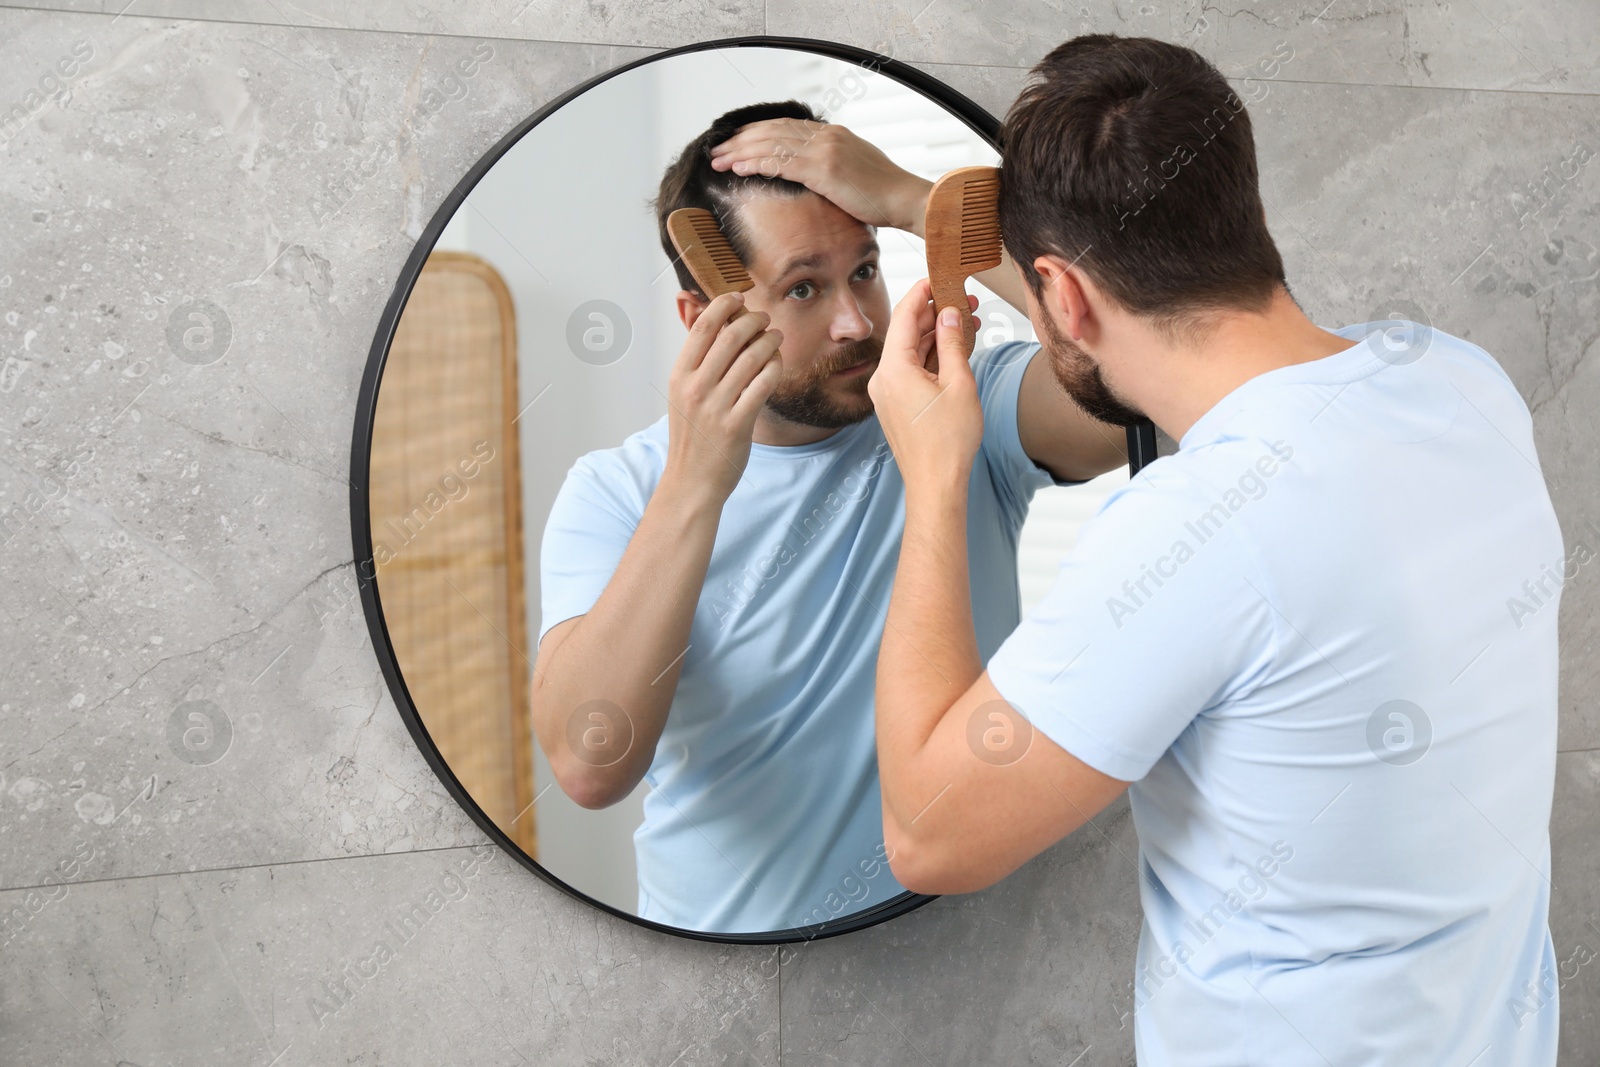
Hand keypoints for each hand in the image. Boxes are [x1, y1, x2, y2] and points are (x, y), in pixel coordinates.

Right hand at [663, 292, 783, 502]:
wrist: (692, 481)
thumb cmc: (692, 435)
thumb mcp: (682, 394)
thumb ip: (697, 360)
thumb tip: (708, 319)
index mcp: (679, 375)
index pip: (703, 327)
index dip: (723, 305)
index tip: (738, 298)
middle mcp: (695, 388)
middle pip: (730, 336)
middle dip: (753, 320)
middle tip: (765, 318)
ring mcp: (716, 406)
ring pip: (751, 358)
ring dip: (769, 342)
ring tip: (776, 338)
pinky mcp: (737, 424)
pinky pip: (763, 385)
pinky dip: (774, 368)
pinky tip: (777, 364)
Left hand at [709, 118, 933, 234]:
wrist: (905, 200)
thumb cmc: (884, 195)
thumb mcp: (855, 173)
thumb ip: (832, 167)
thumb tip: (815, 177)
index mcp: (833, 134)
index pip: (786, 126)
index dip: (757, 133)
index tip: (736, 142)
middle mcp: (827, 136)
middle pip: (773, 131)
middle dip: (740, 141)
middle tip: (716, 149)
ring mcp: (825, 149)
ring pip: (771, 144)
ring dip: (740, 152)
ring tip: (717, 160)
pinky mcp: (824, 169)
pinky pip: (780, 162)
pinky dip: (755, 164)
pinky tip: (737, 169)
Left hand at [867, 280, 982, 497]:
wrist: (936, 484)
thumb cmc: (948, 441)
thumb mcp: (959, 384)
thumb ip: (953, 343)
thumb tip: (950, 314)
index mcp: (893, 369)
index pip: (903, 316)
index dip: (922, 292)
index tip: (939, 276)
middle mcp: (884, 378)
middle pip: (907, 332)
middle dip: (935, 313)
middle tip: (965, 299)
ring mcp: (889, 393)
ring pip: (912, 352)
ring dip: (937, 335)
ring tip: (967, 320)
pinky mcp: (898, 405)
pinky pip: (913, 371)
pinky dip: (932, 357)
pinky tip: (955, 348)